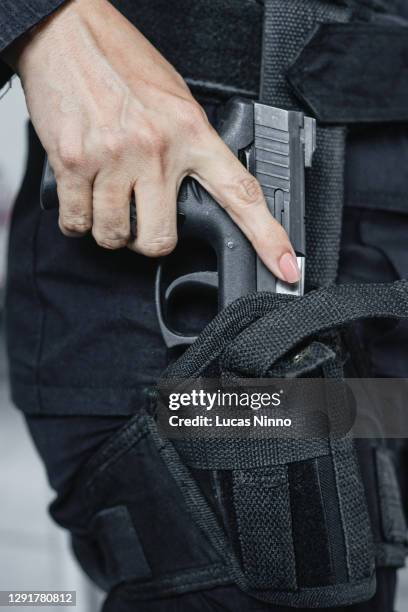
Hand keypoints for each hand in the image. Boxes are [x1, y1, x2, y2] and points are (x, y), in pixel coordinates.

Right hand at [10, 0, 299, 282]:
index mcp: (191, 132)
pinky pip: (76, 221)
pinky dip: (77, 220)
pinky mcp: (73, 161)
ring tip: (107, 198)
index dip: (267, 237)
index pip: (240, 194)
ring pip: (114, 236)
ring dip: (110, 229)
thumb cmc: (123, 63)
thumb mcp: (176, 101)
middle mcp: (156, 149)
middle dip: (147, 241)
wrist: (68, 32)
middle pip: (159, 240)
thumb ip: (190, 147)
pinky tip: (82, 197)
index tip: (284, 268)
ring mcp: (114, 157)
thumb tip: (192, 190)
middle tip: (141, 219)